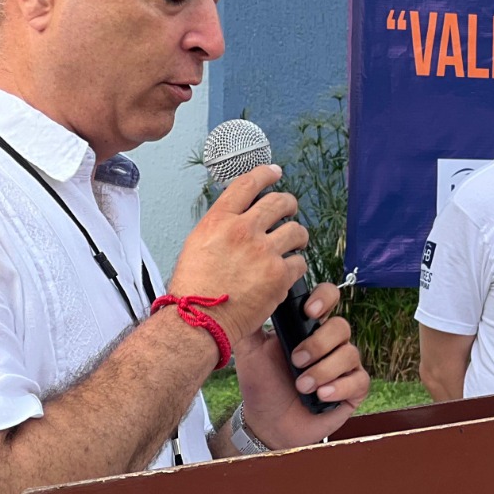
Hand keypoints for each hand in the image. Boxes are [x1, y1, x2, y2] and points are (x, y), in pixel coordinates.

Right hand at [166, 165, 308, 350]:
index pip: (246, 184)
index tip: (274, 172)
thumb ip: (220, 229)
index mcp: (218, 221)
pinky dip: (296, 267)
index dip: (265, 174)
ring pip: (296, 230)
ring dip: (298, 237)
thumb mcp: (197, 246)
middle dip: (289, 205)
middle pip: (279, 202)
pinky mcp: (278, 273)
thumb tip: (238, 220)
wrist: (197, 321)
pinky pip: (300, 262)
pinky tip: (288, 272)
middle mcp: (241, 230)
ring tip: (295, 244)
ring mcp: (262, 251)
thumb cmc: (193, 291)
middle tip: (291, 211)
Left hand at [233, 282, 369, 447]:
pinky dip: (339, 387)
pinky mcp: (354, 388)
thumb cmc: (262, 385)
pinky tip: (321, 396)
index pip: (328, 297)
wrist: (267, 424)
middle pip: (342, 326)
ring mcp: (344, 365)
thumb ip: (251, 324)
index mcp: (309, 327)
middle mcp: (331, 343)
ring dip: (323, 371)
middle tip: (296, 361)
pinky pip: (359, 380)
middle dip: (318, 344)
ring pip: (350, 354)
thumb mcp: (250, 351)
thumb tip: (250, 296)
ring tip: (303, 386)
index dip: (324, 298)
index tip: (309, 311)